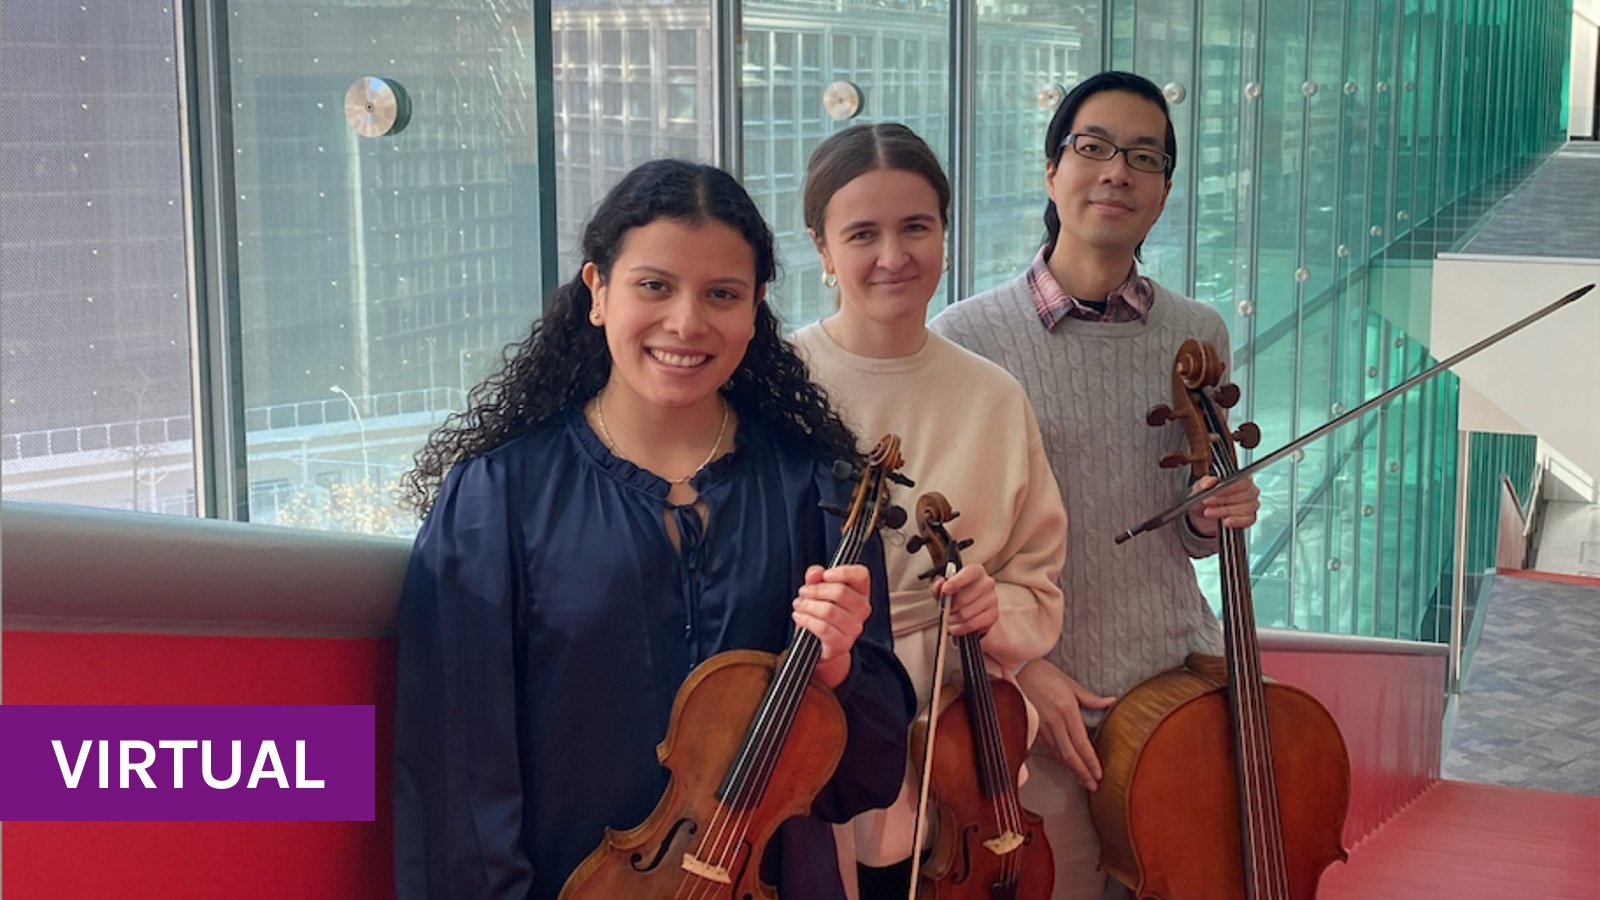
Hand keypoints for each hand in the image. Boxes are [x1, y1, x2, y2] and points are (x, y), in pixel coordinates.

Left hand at [793, 564, 871, 688]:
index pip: (861, 575)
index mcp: (860, 592)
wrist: (818, 644)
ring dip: (808, 606)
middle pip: (841, 592)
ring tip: (799, 605)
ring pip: (829, 610)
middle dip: (816, 590)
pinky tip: (799, 617)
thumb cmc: (821, 614)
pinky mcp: (842, 643)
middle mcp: (862, 609)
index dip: (843, 572)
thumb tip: (815, 573)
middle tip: (803, 592)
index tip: (825, 575)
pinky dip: (807, 620)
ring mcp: (854, 628)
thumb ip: (815, 577)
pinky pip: (823, 628)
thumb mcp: (816, 591)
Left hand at [931, 563, 997, 636]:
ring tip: (951, 617)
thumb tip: (940, 584)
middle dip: (949, 607)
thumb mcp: (945, 589)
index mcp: (976, 571)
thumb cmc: (959, 595)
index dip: (956, 581)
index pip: (969, 573)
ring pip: (965, 614)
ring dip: (953, 618)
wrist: (972, 609)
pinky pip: (971, 624)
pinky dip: (960, 628)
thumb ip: (939, 586)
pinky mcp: (993, 615)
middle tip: (945, 609)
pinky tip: (957, 625)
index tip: (945, 589)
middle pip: (963, 598)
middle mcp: (987, 583)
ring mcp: (992, 599)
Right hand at [1016, 659, 1116, 791]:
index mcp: (1066, 710)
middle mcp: (1054, 722)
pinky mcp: (1033, 727)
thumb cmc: (1043, 673)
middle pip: (1070, 754)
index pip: (1081, 743)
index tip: (1098, 774)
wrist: (1016, 669)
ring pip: (1059, 754)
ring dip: (1071, 769)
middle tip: (1093, 785)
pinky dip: (1059, 759)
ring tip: (1082, 780)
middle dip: (1083, 772)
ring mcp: (1041, 726)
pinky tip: (1066, 765)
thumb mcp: (1070, 683)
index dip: (1090, 761)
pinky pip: (1049, 748)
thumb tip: (1110, 701)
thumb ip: (1090, 698)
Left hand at [1186, 473, 1260, 536]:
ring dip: (1225, 511)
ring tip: (1210, 512)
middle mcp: (1250, 490)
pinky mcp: (1250, 518)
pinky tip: (1226, 521)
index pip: (1243, 481)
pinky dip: (1236, 521)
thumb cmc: (1206, 497)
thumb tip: (1211, 480)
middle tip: (1207, 502)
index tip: (1216, 490)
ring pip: (1245, 508)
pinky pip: (1248, 520)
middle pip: (1245, 494)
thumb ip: (1205, 482)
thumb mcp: (1200, 488)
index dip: (1230, 486)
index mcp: (1241, 479)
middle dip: (1224, 499)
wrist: (1202, 515)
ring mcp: (1251, 505)